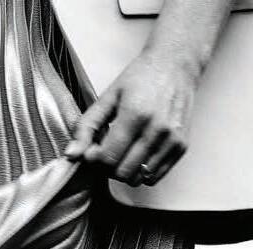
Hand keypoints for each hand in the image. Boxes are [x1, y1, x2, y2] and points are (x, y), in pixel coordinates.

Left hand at [64, 51, 195, 185]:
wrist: (176, 65)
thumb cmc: (141, 78)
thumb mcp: (109, 97)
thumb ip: (87, 126)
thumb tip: (71, 155)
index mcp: (135, 114)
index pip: (108, 158)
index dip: (96, 160)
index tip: (93, 150)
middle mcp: (156, 129)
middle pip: (123, 172)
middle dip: (109, 167)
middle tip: (107, 152)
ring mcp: (172, 140)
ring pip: (139, 179)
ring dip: (126, 171)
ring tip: (124, 152)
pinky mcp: (181, 147)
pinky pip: (155, 177)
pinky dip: (143, 172)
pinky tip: (139, 154)